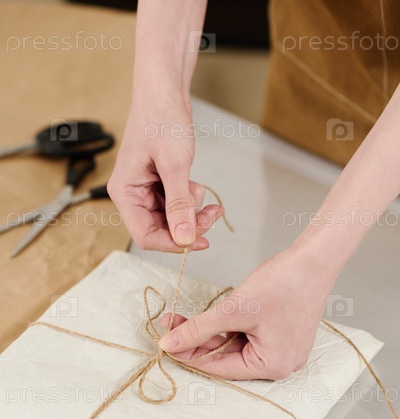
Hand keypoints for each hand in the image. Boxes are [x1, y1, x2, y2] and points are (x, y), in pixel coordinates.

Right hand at [107, 93, 223, 251]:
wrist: (165, 92)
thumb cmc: (161, 118)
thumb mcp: (174, 164)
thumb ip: (179, 204)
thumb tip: (185, 238)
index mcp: (125, 192)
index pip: (145, 235)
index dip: (172, 243)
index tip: (198, 241)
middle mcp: (133, 195)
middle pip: (161, 229)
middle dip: (188, 226)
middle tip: (212, 216)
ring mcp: (147, 190)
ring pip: (172, 219)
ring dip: (193, 213)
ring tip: (207, 196)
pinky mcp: (160, 184)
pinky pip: (176, 204)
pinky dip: (191, 201)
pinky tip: (197, 185)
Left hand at [158, 245, 335, 379]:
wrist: (314, 259)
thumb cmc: (282, 284)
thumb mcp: (234, 309)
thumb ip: (199, 329)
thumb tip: (169, 344)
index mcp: (272, 366)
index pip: (221, 367)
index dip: (190, 356)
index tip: (166, 344)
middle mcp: (279, 364)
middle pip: (227, 357)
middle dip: (197, 340)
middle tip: (171, 324)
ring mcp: (282, 349)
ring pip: (234, 345)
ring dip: (209, 331)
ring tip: (183, 317)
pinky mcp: (281, 334)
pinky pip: (246, 336)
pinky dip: (227, 326)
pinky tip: (209, 316)